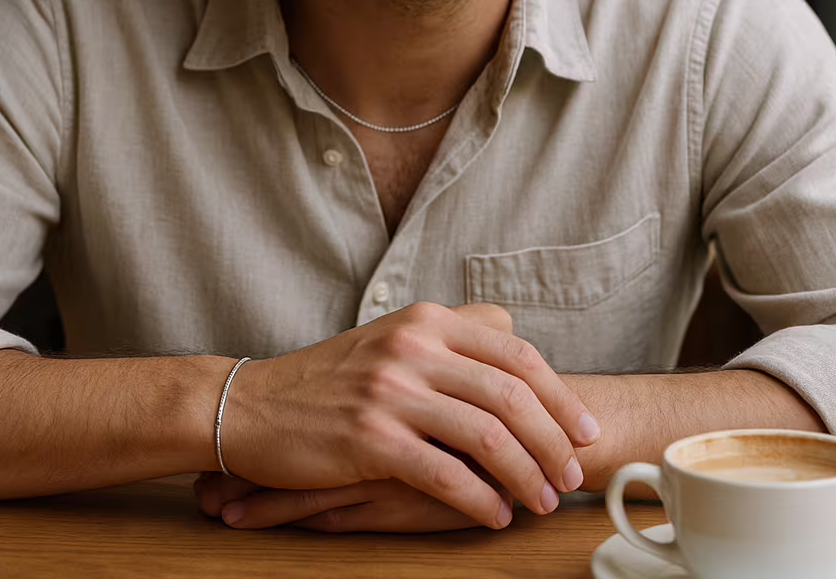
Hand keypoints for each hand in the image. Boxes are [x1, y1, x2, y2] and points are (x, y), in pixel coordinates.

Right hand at [218, 301, 599, 529]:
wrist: (251, 406)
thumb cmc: (328, 380)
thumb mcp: (392, 336)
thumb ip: (452, 334)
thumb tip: (515, 336)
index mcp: (427, 320)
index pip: (517, 355)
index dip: (561, 396)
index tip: (585, 431)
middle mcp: (413, 347)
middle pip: (512, 396)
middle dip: (553, 442)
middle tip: (573, 475)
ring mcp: (390, 391)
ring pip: (487, 436)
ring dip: (526, 476)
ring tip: (542, 500)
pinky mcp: (369, 438)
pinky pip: (444, 474)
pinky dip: (479, 500)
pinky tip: (494, 515)